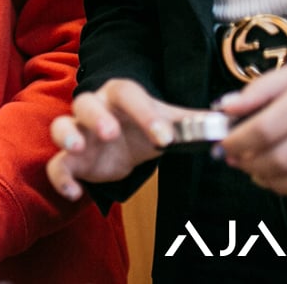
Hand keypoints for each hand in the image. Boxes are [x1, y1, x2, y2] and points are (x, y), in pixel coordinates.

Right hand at [46, 78, 202, 199]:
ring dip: (66, 135)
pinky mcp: (69, 160)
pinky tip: (75, 193)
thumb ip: (197, 122)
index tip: (165, 139)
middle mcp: (94, 108)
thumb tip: (231, 121)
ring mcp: (78, 133)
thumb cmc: (145, 129)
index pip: (129, 94)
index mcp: (121, 96)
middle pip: (85, 101)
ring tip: (78, 148)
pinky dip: (60, 178)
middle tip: (111, 133)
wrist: (123, 145)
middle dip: (96, 116)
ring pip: (60, 125)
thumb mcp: (171, 123)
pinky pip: (55, 165)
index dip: (144, 113)